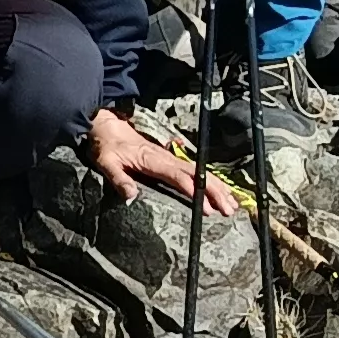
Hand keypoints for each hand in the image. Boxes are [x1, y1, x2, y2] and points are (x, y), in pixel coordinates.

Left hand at [88, 108, 237, 214]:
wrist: (107, 127)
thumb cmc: (106, 146)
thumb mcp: (106, 162)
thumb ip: (118, 178)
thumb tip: (131, 197)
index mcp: (153, 160)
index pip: (178, 176)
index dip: (193, 190)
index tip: (206, 207)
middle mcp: (166, 158)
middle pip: (196, 175)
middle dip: (215, 191)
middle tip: (229, 210)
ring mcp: (170, 159)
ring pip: (199, 173)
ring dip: (217, 187)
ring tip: (232, 204)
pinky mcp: (170, 161)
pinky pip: (194, 172)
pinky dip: (210, 181)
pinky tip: (220, 192)